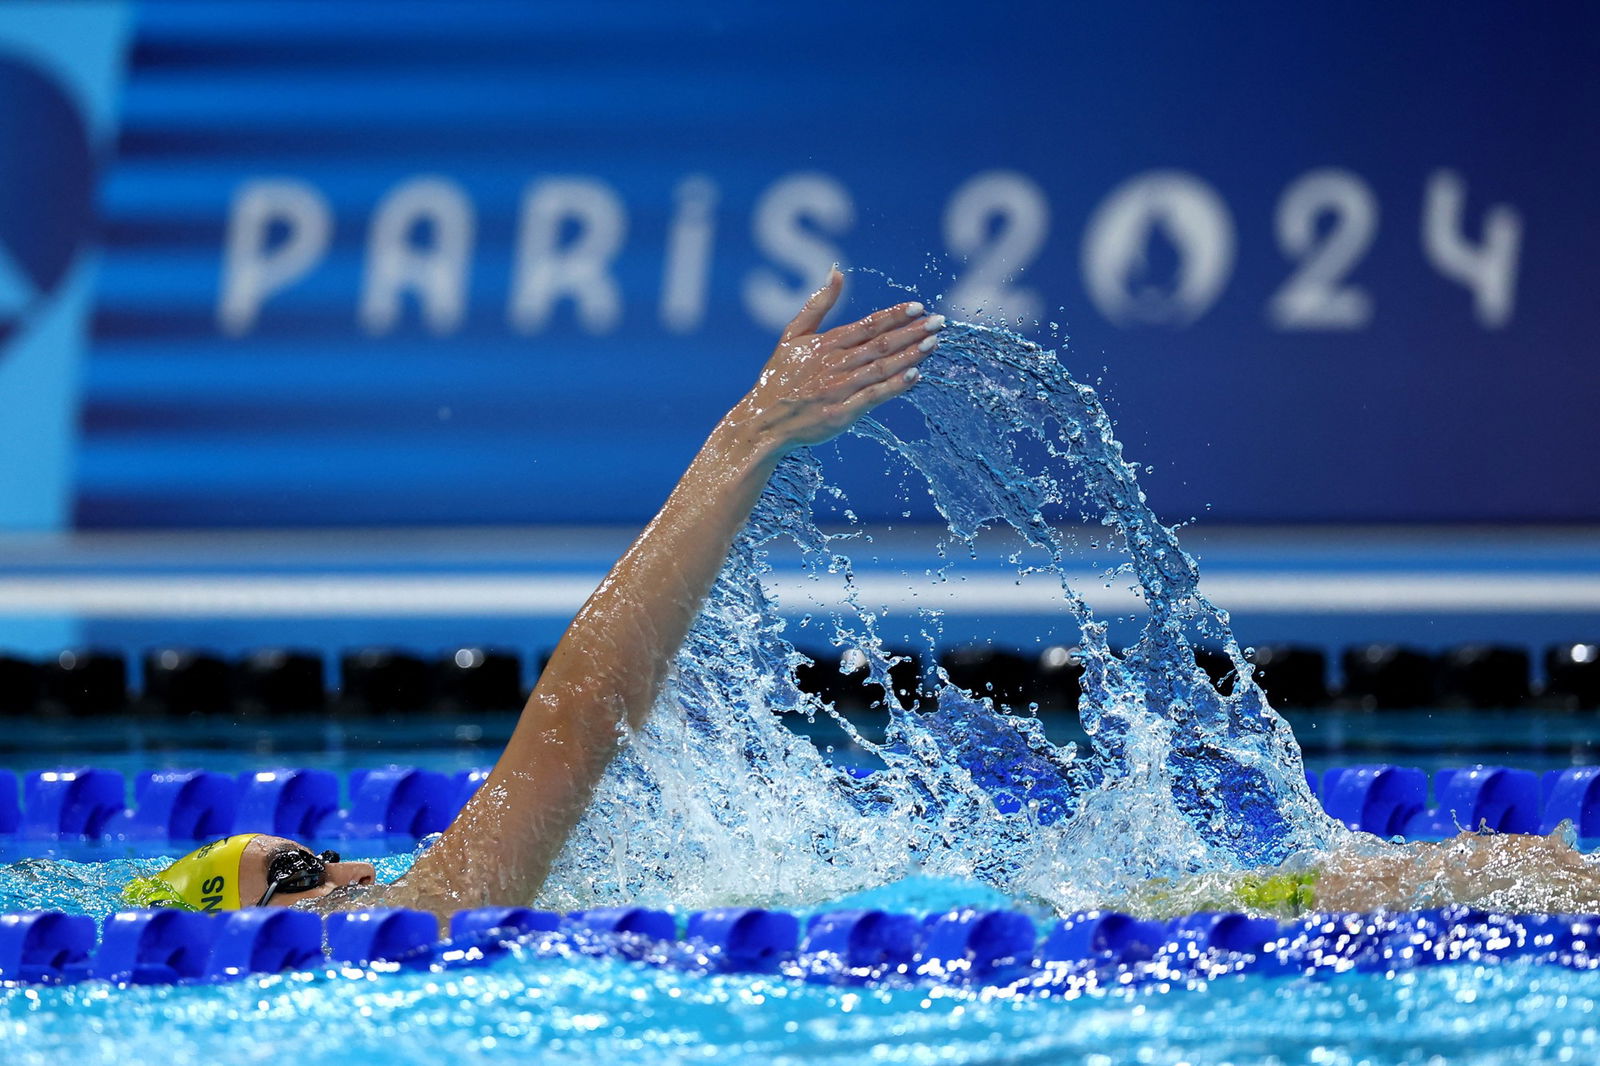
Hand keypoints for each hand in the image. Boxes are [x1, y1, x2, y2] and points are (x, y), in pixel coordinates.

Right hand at [732, 268, 943, 453]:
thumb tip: (836, 271)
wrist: (761, 422)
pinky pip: (872, 397)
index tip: (918, 306)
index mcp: (825, 344)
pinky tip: (915, 377)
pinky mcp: (841, 414)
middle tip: (939, 322)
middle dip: (912, 332)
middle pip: (880, 344)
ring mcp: (839, 390)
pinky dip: (894, 387)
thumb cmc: (779, 378)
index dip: (894, 315)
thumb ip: (817, 304)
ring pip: (881, 368)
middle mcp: (835, 364)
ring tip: (933, 344)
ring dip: (909, 355)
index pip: (867, 325)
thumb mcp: (791, 335)